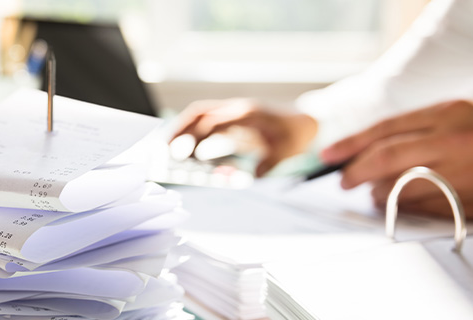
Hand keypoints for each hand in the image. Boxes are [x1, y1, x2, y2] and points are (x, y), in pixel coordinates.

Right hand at [170, 98, 316, 176]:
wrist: (307, 120)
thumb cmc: (295, 136)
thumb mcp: (284, 153)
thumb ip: (266, 165)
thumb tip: (248, 177)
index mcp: (247, 115)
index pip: (214, 122)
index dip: (196, 136)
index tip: (182, 152)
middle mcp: (236, 109)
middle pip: (200, 113)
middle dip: (180, 130)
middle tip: (165, 149)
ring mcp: (232, 111)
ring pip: (200, 114)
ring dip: (183, 129)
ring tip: (168, 148)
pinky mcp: (231, 117)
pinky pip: (207, 121)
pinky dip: (193, 132)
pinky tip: (185, 149)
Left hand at [321, 99, 472, 222]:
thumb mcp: (471, 116)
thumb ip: (428, 127)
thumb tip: (382, 146)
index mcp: (449, 113)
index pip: (386, 127)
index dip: (352, 143)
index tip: (330, 154)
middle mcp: (451, 139)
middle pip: (385, 155)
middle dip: (355, 169)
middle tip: (342, 180)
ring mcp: (459, 170)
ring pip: (398, 183)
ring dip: (378, 192)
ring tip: (373, 193)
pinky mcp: (465, 198)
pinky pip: (420, 205)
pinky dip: (401, 206)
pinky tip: (397, 205)